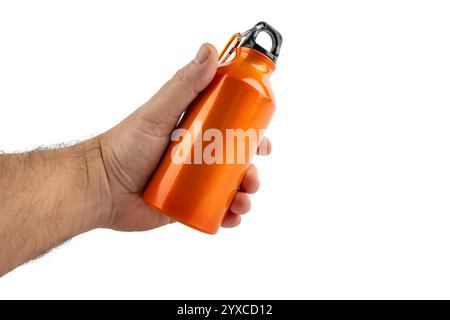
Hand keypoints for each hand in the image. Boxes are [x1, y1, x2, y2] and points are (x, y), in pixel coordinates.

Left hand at [97, 43, 271, 230]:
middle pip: (235, 162)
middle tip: (252, 178)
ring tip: (242, 201)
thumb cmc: (124, 146)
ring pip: (228, 188)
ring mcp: (191, 181)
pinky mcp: (185, 205)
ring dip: (244, 195)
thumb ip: (183, 84)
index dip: (252, 136)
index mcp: (194, 130)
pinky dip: (229, 216)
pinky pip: (214, 211)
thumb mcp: (157, 113)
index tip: (264, 143)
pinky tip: (233, 218)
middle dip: (251, 171)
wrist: (99, 188)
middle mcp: (196, 154)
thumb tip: (209, 50)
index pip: (231, 129)